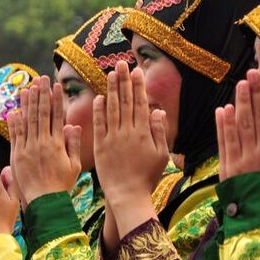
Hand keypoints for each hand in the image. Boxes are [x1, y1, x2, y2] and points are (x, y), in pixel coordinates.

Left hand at [8, 75, 80, 204]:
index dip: (56, 100)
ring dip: (27, 104)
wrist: (44, 203)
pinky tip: (14, 111)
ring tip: (27, 88)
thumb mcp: (73, 166)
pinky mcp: (17, 157)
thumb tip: (72, 125)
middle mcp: (41, 143)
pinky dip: (14, 123)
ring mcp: (28, 149)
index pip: (56, 116)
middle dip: (41, 95)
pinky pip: (15, 136)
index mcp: (57, 144)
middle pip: (41, 114)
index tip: (56, 86)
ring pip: (27, 122)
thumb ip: (72, 144)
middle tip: (40, 79)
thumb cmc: (61, 186)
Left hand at [92, 61, 168, 234]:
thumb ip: (159, 131)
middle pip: (126, 102)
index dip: (138, 86)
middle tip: (122, 63)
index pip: (140, 103)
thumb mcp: (161, 155)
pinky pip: (99, 125)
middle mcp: (128, 132)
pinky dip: (99, 111)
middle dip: (124, 81)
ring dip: (111, 90)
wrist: (127, 195)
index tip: (136, 71)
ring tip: (110, 74)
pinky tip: (99, 98)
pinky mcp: (100, 147)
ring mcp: (113, 138)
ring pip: (112, 109)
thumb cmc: (146, 178)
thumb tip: (158, 110)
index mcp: (144, 133)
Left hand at [216, 70, 259, 180]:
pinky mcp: (228, 168)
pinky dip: (223, 126)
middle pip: (257, 117)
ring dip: (239, 104)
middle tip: (250, 74)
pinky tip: (222, 110)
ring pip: (241, 126)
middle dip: (253, 94)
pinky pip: (225, 143)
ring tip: (238, 85)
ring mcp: (244, 159)